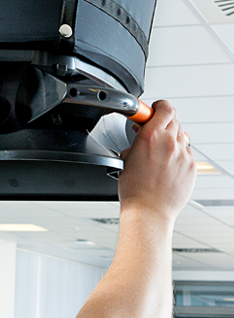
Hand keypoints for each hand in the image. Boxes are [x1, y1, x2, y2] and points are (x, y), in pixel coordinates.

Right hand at [118, 100, 195, 222]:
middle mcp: (169, 142)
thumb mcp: (126, 158)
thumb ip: (137, 141)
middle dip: (162, 123)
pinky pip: (186, 152)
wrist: (148, 210)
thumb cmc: (134, 189)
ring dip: (170, 138)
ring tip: (159, 151)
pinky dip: (177, 154)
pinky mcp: (191, 166)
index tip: (153, 109)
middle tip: (153, 131)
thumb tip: (140, 134)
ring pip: (180, 135)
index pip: (163, 108)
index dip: (158, 107)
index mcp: (150, 137)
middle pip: (173, 119)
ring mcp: (183, 154)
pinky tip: (166, 165)